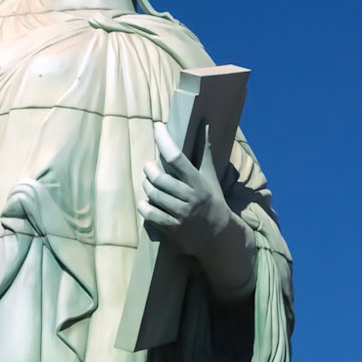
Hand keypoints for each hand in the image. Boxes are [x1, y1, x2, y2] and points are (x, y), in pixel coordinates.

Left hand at [139, 123, 256, 300]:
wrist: (218, 235)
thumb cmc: (212, 199)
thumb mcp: (210, 176)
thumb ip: (205, 151)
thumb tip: (206, 125)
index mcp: (199, 182)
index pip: (178, 158)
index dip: (165, 141)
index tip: (157, 127)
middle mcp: (190, 197)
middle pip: (159, 179)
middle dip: (149, 170)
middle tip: (149, 167)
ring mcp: (181, 214)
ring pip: (153, 195)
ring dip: (146, 187)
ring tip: (149, 183)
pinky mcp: (173, 229)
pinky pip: (150, 214)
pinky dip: (144, 206)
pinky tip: (146, 202)